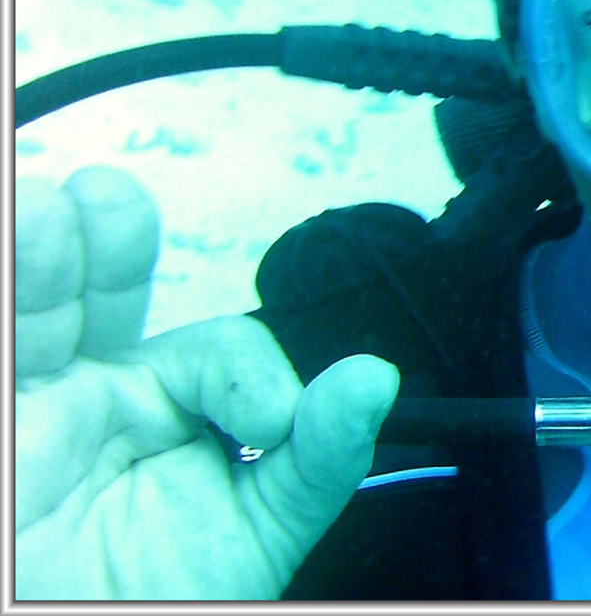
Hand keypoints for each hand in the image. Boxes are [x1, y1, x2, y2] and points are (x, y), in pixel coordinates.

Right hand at [16, 166, 400, 598]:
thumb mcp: (261, 527)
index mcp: (167, 412)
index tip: (265, 423)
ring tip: (47, 207)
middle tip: (102, 195)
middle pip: (93, 293)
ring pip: (32, 309)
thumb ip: (318, 454)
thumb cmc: (166, 596)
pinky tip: (23, 237)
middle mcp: (93, 397)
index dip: (242, 372)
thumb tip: (375, 377)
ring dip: (37, 252)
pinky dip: (10, 290)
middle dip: (104, 238)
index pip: (212, 352)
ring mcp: (33, 410)